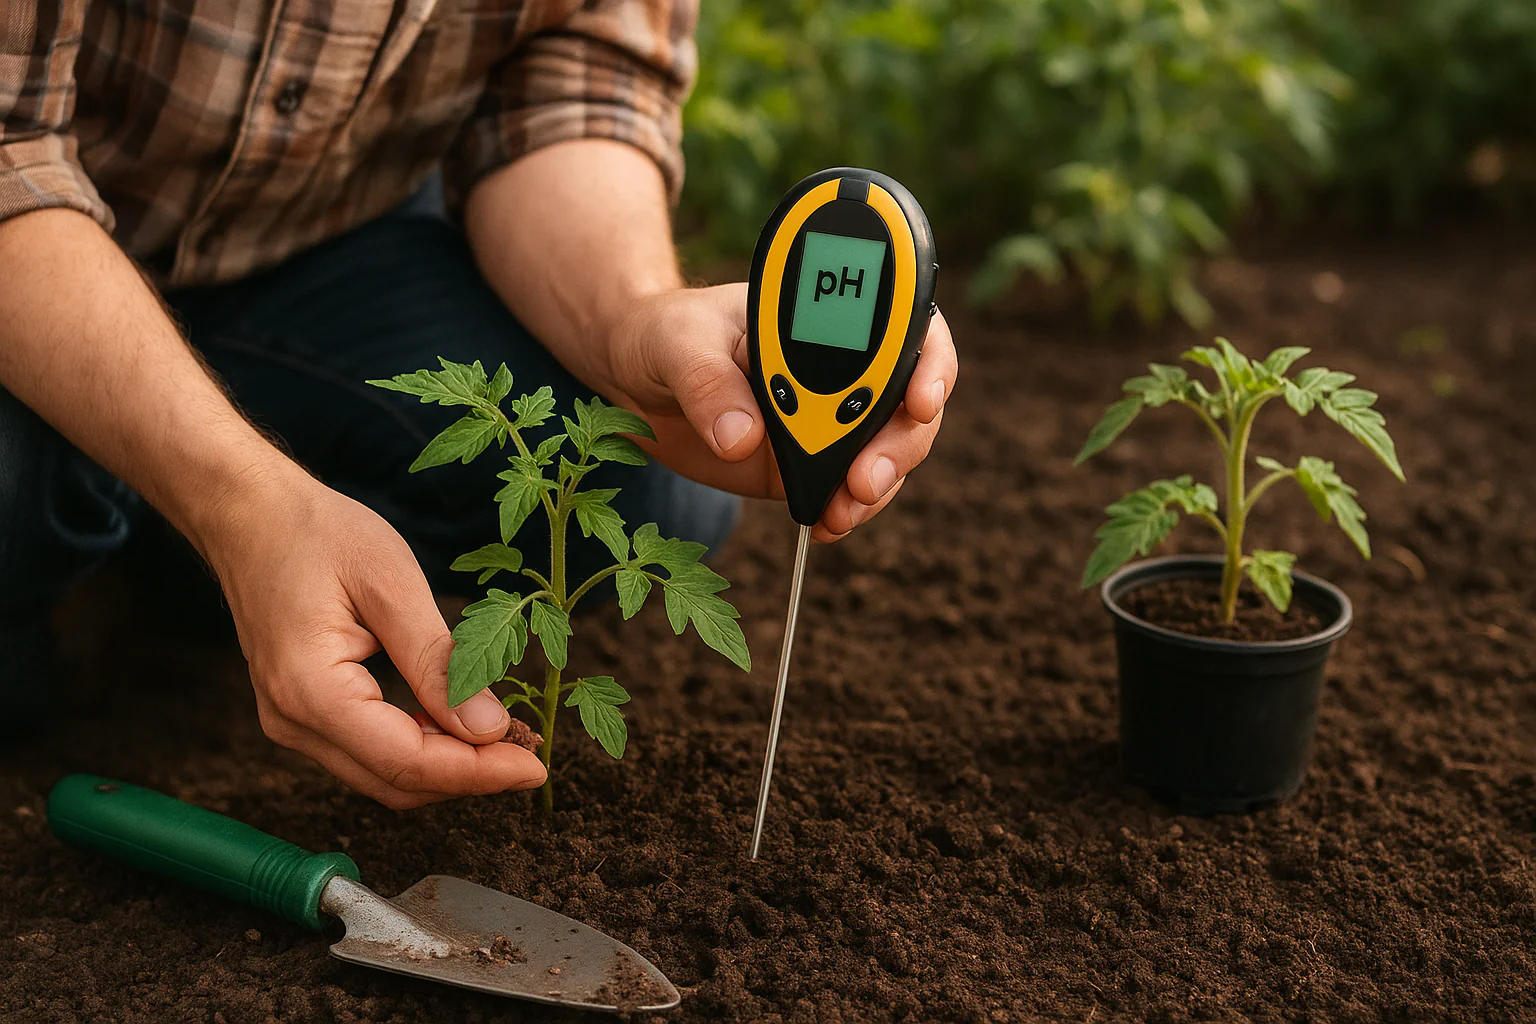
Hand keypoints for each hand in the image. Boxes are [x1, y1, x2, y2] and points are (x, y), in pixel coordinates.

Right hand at [206, 465, 546, 808]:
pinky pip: (368, 751)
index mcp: (310, 691)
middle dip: (469, 776)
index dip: (476, 772)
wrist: (250, 515)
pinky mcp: (302, 713)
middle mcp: (293, 721)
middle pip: (395, 781)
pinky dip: (419, 747)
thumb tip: (489, 729)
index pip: (406, 761)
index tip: (534, 766)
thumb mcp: (391, 584)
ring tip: (506, 739)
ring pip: (382, 775)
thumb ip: (437, 660)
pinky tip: (458, 723)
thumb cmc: (318, 534)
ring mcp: (291, 722)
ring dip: (446, 766)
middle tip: (531, 753)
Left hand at [605, 284, 956, 541]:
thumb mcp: (678, 343)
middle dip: (901, 443)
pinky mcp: (808, 462)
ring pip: (888, 452)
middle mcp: (844, 366)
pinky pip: (847, 490)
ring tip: (840, 513)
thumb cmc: (664, 335)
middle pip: (909, 401)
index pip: (906, 325)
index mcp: (828, 315)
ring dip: (877, 486)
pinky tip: (824, 527)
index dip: (929, 360)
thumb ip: (708, 382)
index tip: (920, 399)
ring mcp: (831, 417)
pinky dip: (844, 512)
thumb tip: (743, 439)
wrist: (637, 380)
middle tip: (863, 479)